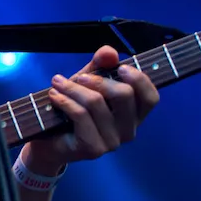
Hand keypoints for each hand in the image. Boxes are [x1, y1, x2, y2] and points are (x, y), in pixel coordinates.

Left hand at [24, 46, 159, 173]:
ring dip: (72, 88)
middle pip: (124, 95)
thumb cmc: (72, 109)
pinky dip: (64, 100)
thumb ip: (100, 66)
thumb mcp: (86, 82)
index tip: (120, 68)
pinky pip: (80, 115)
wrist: (49, 141)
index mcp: (134, 115)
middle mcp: (128, 130)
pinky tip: (54, 96)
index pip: (151, 98)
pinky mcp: (93, 148)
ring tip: (57, 83)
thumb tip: (109, 52)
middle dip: (98, 79)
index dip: (140, 80)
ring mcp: (112, 142)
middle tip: (79, 76)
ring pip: (96, 103)